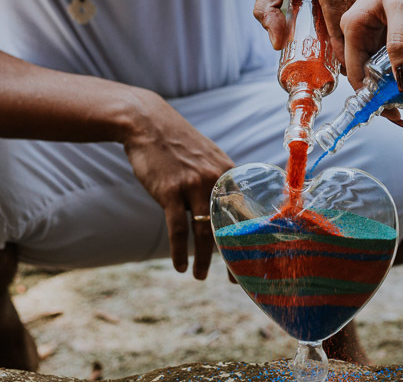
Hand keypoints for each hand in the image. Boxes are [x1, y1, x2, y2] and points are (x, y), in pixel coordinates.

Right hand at [120, 90, 234, 279]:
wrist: (148, 124)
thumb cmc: (178, 145)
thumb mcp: (208, 157)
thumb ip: (220, 181)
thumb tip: (228, 207)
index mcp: (229, 172)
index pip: (248, 210)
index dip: (252, 237)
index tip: (255, 258)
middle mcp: (216, 180)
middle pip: (230, 225)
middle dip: (234, 254)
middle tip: (236, 278)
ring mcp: (194, 185)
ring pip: (204, 231)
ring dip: (204, 259)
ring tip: (200, 277)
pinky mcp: (170, 191)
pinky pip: (178, 229)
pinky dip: (179, 251)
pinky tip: (180, 266)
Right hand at [340, 0, 402, 91]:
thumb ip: (399, 42)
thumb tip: (400, 83)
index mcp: (352, 27)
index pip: (356, 75)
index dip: (374, 99)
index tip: (400, 114)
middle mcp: (361, 34)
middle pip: (377, 77)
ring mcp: (379, 35)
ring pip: (395, 70)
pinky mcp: (396, 35)